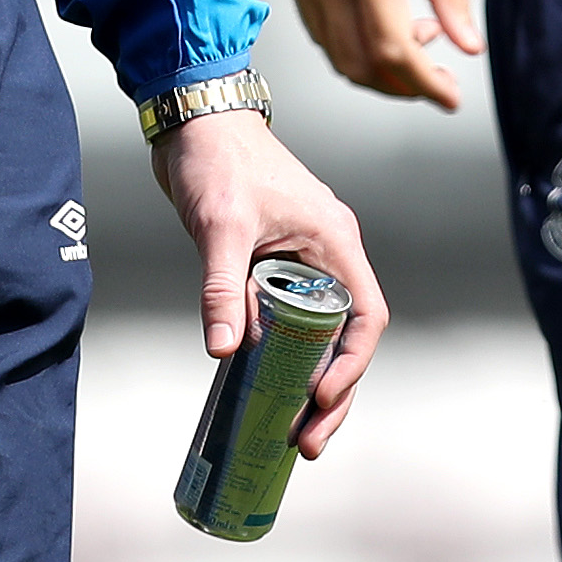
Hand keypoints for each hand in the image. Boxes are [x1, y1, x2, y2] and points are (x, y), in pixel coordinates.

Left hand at [148, 108, 387, 455]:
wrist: (196, 119)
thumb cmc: (217, 161)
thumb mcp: (219, 227)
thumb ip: (222, 288)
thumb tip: (222, 351)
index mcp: (333, 242)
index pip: (365, 316)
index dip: (351, 364)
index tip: (319, 398)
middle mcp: (330, 253)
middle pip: (350, 336)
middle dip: (335, 393)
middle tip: (307, 442)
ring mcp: (307, 259)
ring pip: (326, 332)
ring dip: (314, 381)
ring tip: (294, 433)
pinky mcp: (279, 262)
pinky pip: (298, 318)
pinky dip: (290, 356)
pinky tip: (270, 389)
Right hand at [281, 0, 480, 107]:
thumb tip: (468, 43)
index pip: (395, 55)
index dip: (425, 86)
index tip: (449, 95)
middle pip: (360, 66)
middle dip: (401, 85)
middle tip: (436, 74)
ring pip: (335, 53)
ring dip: (374, 66)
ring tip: (415, 37)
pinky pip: (317, 28)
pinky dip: (348, 43)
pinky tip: (379, 20)